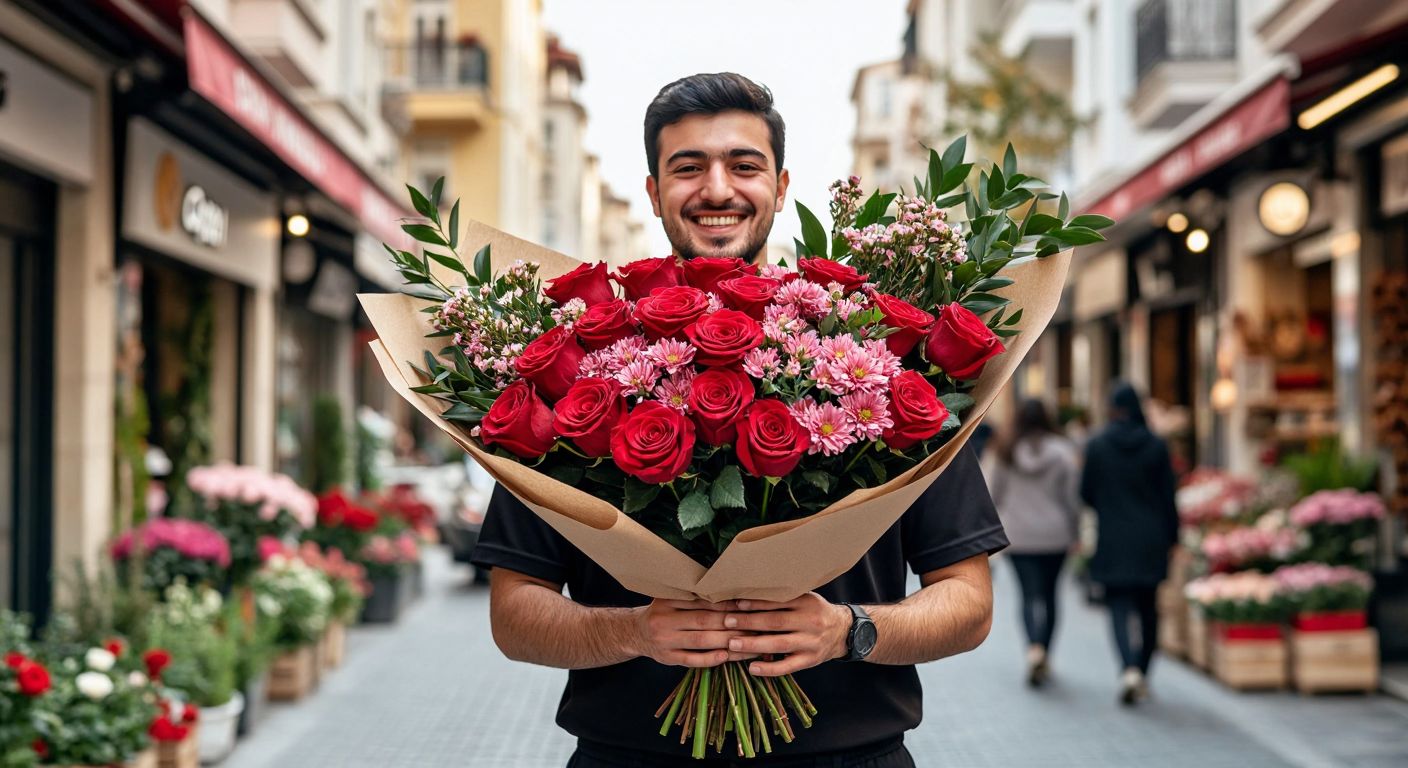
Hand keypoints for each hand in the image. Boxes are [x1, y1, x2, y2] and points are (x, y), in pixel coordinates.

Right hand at [631, 599, 758, 667]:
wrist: (635, 633)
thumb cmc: (663, 613)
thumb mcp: (672, 599)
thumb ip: (695, 597)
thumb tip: (732, 594)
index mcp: (668, 600)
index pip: (703, 602)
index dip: (727, 605)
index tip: (749, 606)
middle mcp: (664, 619)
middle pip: (704, 621)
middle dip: (732, 624)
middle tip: (756, 625)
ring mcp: (665, 640)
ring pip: (700, 641)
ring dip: (727, 642)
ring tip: (749, 643)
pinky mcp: (667, 658)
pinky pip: (691, 660)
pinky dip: (709, 659)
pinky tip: (726, 657)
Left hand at [722, 593, 852, 676]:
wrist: (843, 631)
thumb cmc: (815, 612)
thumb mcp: (805, 598)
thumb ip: (783, 597)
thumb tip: (748, 595)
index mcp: (807, 603)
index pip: (778, 602)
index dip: (756, 603)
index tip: (735, 604)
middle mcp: (810, 622)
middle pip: (776, 622)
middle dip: (749, 623)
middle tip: (727, 622)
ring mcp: (810, 643)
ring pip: (779, 644)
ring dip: (754, 645)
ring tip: (732, 644)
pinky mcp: (809, 661)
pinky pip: (787, 667)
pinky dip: (769, 668)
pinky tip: (752, 668)